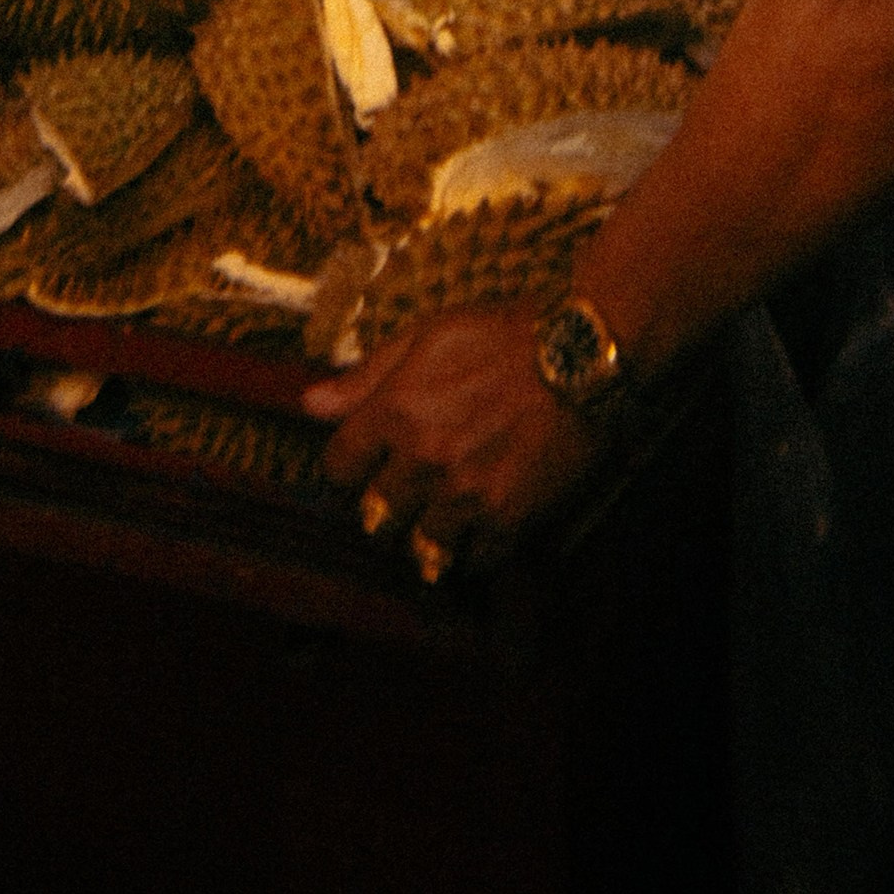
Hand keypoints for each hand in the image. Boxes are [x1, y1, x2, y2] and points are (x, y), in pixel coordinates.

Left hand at [303, 311, 606, 565]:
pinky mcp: (507, 517)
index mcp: (396, 411)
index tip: (365, 460)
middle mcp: (423, 459)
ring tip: (446, 508)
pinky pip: (473, 559)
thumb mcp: (430, 334)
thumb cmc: (505, 335)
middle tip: (410, 484)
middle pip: (375, 512)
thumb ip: (368, 374)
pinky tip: (484, 521)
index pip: (339, 466)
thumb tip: (310, 402)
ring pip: (419, 544)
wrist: (582, 355)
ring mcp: (464, 494)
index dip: (349, 463)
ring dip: (428, 528)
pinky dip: (475, 547)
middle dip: (387, 499)